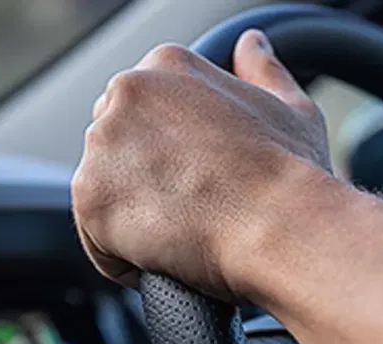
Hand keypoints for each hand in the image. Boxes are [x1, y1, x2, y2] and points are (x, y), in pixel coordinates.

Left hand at [71, 31, 339, 299]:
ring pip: (105, 193)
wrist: (282, 227)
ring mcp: (102, 145)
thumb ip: (262, 71)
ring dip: (137, 219)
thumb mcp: (289, 107)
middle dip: (146, 180)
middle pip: (114, 147)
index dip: (172, 152)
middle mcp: (125, 94)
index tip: (202, 175)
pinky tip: (171, 255)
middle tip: (197, 206)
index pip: (140, 110)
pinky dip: (129, 258)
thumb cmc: (291, 173)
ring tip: (188, 232)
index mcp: (167, 65)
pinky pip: (98, 240)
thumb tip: (251, 45)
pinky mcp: (91, 198)